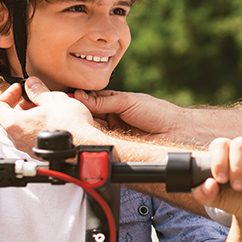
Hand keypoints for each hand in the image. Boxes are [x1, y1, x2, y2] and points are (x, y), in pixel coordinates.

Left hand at [0, 78, 100, 153]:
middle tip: (36, 96)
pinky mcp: (39, 152)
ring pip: (21, 128)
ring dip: (30, 115)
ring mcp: (28, 147)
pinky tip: (53, 120)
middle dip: (21, 104)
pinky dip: (38, 126)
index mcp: (14, 123)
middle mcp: (17, 138)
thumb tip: (32, 84)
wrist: (85, 147)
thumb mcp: (54, 99)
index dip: (6, 94)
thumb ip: (38, 91)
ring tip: (47, 107)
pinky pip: (32, 137)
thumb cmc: (70, 125)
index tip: (20, 89)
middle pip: (9, 118)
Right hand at [74, 89, 188, 142]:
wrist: (175, 132)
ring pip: (93, 128)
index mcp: (116, 103)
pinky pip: (100, 141)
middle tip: (67, 112)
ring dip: (85, 125)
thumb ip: (104, 101)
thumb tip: (81, 96)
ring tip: (75, 121)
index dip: (80, 100)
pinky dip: (93, 137)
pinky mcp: (116, 145)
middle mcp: (113, 117)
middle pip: (89, 115)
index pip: (92, 100)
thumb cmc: (157, 112)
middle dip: (79, 113)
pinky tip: (86, 133)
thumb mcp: (128, 101)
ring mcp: (114, 132)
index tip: (67, 100)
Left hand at [192, 137, 241, 225]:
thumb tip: (209, 183)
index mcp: (225, 152)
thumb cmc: (234, 200)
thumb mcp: (215, 200)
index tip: (222, 180)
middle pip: (240, 144)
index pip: (220, 145)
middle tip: (238, 187)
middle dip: (237, 168)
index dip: (219, 161)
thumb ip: (203, 194)